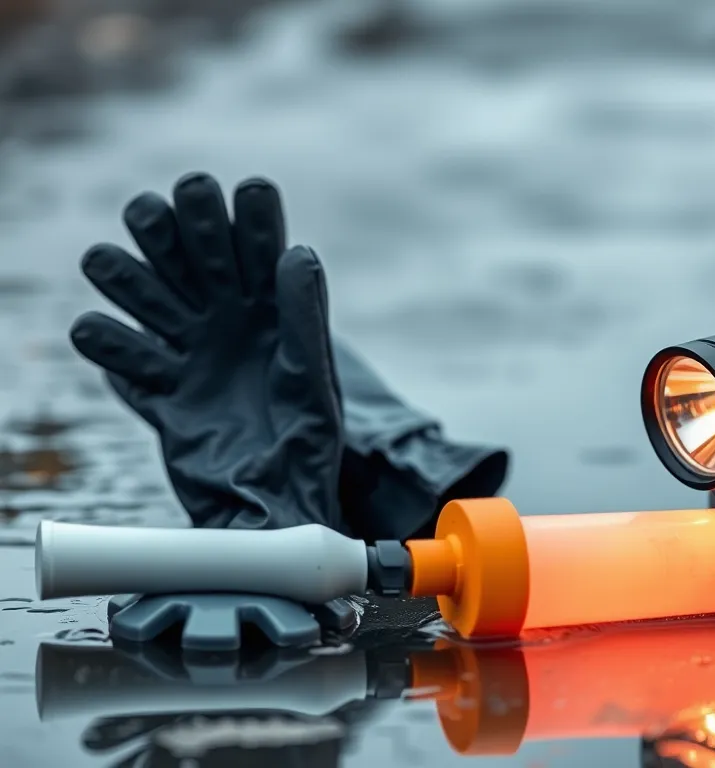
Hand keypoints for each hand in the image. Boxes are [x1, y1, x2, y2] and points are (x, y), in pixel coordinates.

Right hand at [70, 173, 343, 530]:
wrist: (271, 507)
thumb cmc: (306, 444)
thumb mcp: (313, 378)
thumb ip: (302, 316)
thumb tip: (298, 251)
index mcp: (272, 312)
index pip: (255, 245)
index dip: (246, 214)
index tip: (244, 189)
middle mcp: (227, 324)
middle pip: (187, 253)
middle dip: (168, 226)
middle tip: (158, 213)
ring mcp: (189, 357)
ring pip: (141, 293)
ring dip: (123, 276)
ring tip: (115, 272)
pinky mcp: (160, 395)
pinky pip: (120, 359)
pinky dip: (108, 344)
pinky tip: (111, 340)